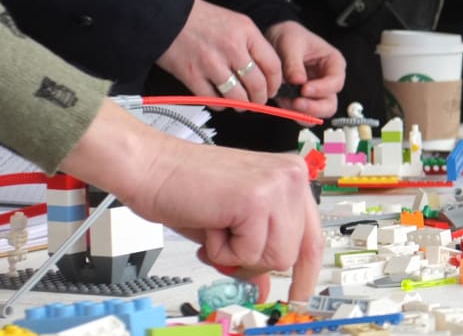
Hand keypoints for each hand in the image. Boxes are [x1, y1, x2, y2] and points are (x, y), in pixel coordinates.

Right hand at [61, 101, 322, 301]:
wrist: (150, 168)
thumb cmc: (186, 189)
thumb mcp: (233, 224)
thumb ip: (256, 250)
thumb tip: (267, 285)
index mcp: (291, 178)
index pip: (312, 236)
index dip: (305, 272)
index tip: (298, 295)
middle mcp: (292, 177)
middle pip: (292, 254)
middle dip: (252, 260)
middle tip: (223, 240)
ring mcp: (278, 186)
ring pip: (275, 258)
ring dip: (236, 254)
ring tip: (216, 224)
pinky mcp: (256, 199)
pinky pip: (249, 253)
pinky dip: (222, 250)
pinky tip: (210, 222)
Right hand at [156, 0, 281, 104]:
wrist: (166, 16)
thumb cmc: (200, 19)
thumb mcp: (235, 23)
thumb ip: (251, 45)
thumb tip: (266, 72)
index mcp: (246, 32)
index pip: (273, 65)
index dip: (275, 83)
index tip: (273, 89)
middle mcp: (231, 48)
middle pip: (257, 85)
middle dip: (260, 99)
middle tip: (257, 101)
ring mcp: (211, 63)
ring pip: (238, 97)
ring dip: (242, 105)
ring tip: (240, 104)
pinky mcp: (192, 76)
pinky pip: (214, 101)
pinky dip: (220, 105)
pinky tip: (220, 100)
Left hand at [264, 22, 345, 117]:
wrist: (276, 40)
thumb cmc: (289, 37)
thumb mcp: (291, 43)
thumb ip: (294, 62)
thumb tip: (297, 82)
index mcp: (333, 63)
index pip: (336, 81)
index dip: (322, 88)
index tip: (304, 89)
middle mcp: (328, 81)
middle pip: (330, 103)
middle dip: (314, 107)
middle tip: (296, 103)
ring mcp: (316, 93)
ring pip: (318, 113)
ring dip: (302, 112)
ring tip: (286, 101)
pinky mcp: (302, 100)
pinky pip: (303, 115)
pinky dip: (293, 113)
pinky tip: (282, 102)